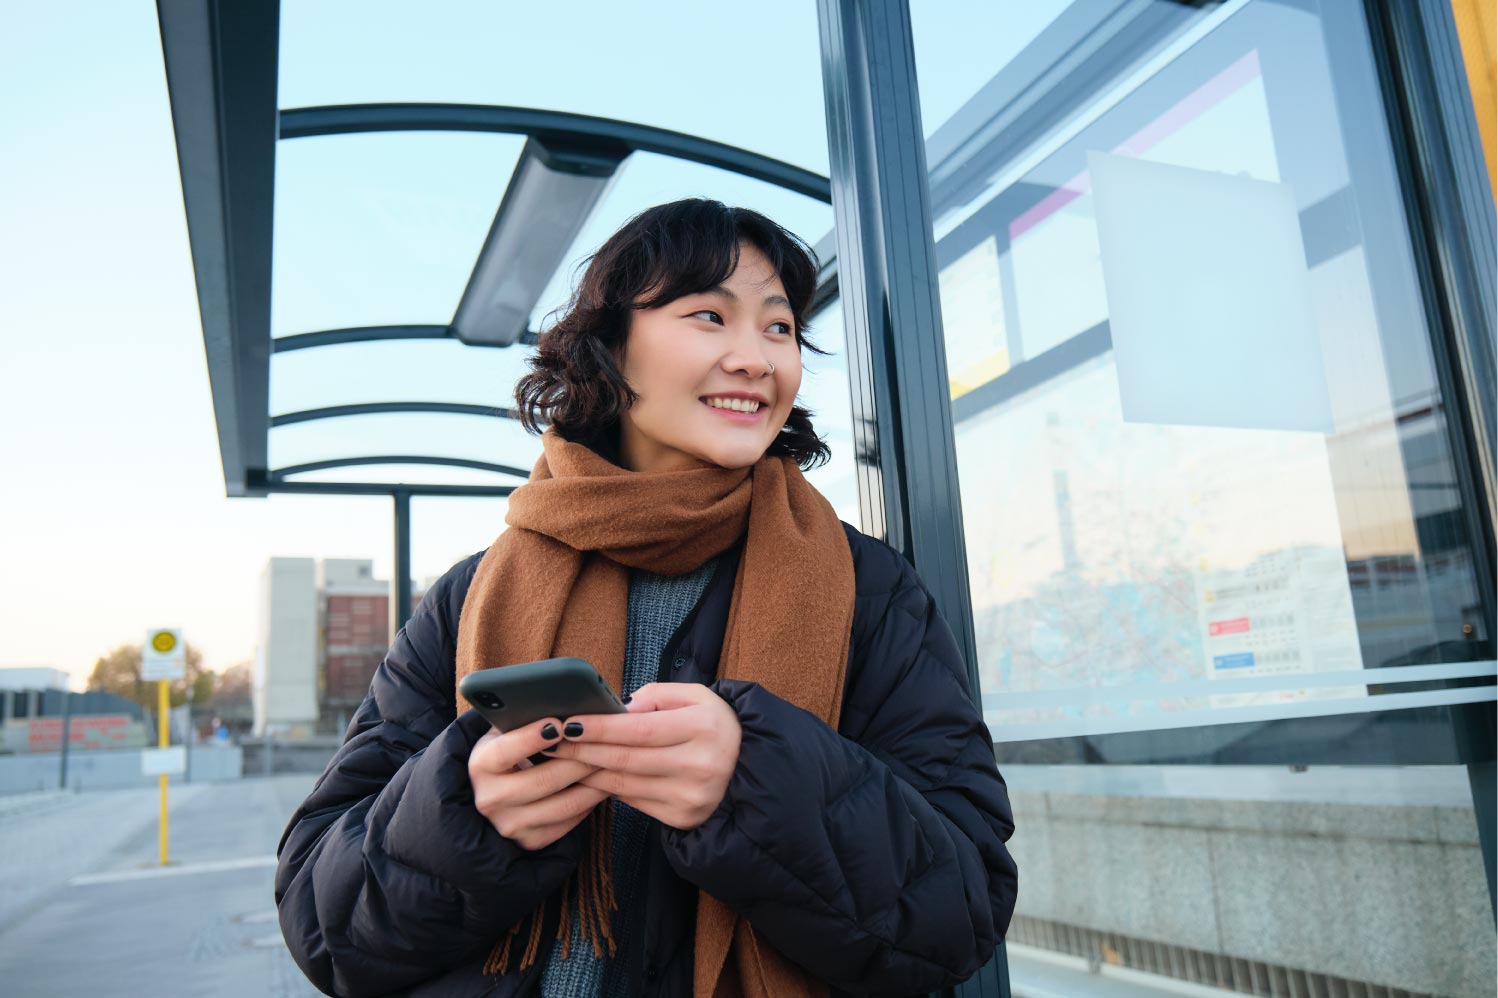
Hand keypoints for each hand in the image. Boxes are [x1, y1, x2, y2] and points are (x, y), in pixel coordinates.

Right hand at [467, 716, 608, 850]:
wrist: (493, 793)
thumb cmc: (508, 751)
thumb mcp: (503, 733)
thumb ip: (521, 719)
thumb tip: (559, 701)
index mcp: (480, 765)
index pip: (505, 751)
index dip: (532, 737)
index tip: (559, 723)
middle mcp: (490, 799)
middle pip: (543, 780)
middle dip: (579, 760)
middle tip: (605, 743)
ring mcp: (510, 824)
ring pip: (563, 805)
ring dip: (593, 783)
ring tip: (611, 763)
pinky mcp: (530, 841)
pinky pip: (569, 822)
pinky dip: (589, 803)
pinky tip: (601, 784)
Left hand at [551, 682, 741, 830]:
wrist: (747, 768)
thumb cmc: (714, 726)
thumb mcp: (697, 696)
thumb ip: (657, 696)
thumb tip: (620, 709)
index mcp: (703, 728)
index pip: (639, 729)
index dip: (599, 727)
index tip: (568, 722)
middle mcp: (699, 766)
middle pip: (626, 758)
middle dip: (583, 749)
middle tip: (552, 740)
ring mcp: (690, 796)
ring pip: (623, 783)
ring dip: (587, 770)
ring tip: (562, 757)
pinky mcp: (682, 817)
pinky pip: (632, 800)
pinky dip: (607, 787)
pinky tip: (589, 775)